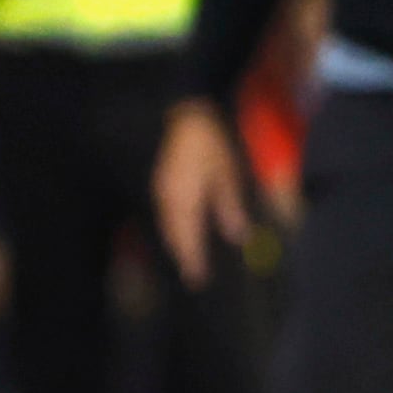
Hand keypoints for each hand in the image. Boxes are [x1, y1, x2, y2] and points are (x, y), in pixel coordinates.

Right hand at [151, 103, 249, 285]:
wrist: (171, 112)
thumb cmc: (205, 140)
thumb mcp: (225, 171)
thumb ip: (228, 205)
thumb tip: (236, 236)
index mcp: (182, 201)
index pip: (185, 239)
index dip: (191, 261)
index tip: (197, 280)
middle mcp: (164, 200)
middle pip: (172, 235)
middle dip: (182, 255)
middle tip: (193, 275)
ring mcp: (157, 190)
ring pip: (166, 225)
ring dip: (177, 242)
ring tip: (189, 258)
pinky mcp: (156, 182)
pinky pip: (163, 212)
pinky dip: (173, 226)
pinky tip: (182, 230)